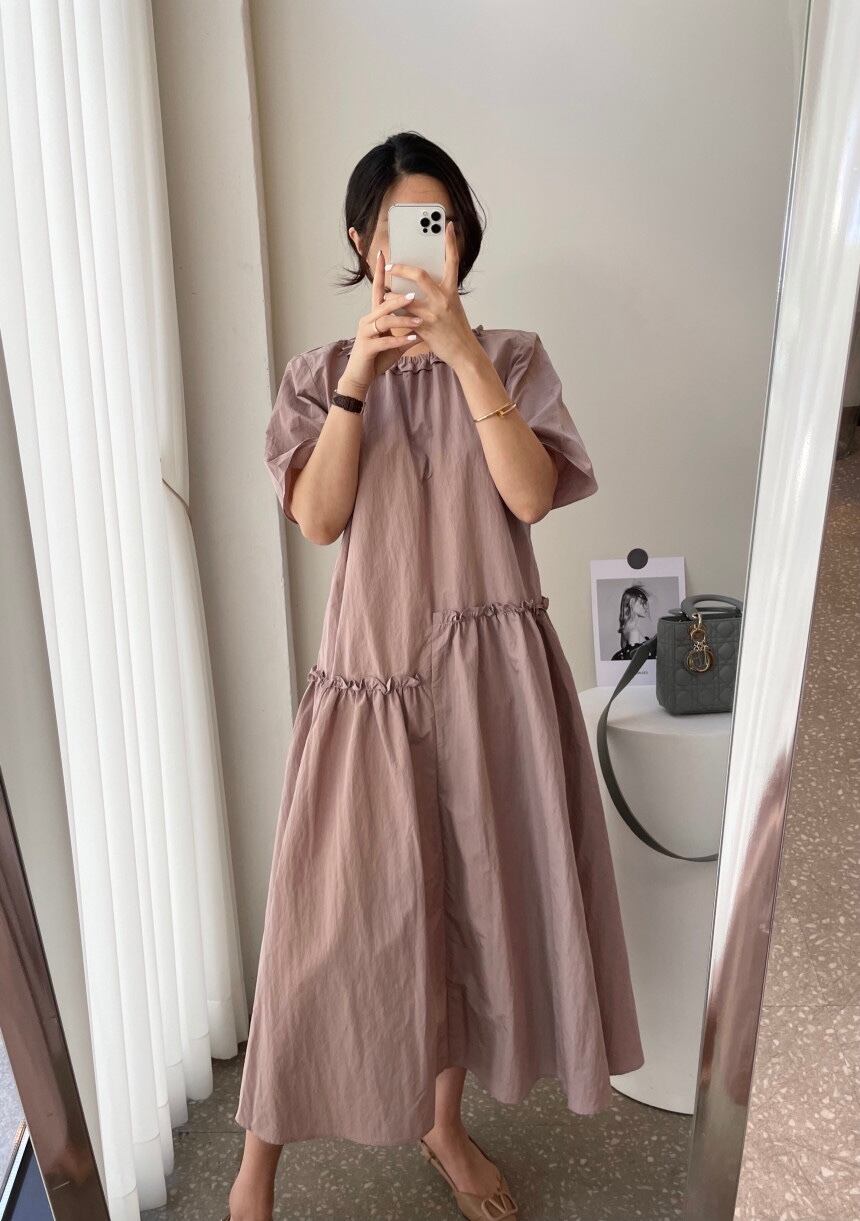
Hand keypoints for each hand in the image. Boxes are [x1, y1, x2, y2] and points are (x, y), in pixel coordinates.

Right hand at [339, 250, 424, 394]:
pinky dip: (400, 340)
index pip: (378, 288)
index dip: (380, 271)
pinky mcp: (367, 347)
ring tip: (419, 320)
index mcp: (374, 314)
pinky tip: (413, 340)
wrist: (361, 376)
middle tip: (414, 293)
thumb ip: (406, 326)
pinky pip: (385, 341)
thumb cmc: (378, 355)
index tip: (383, 253)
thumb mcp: (394, 338)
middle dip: (398, 297)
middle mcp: (368, 319)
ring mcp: (366, 333)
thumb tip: (422, 316)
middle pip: (383, 302)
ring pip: (385, 320)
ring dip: (403, 320)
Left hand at [383, 220, 478, 368]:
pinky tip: (384, 312)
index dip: (451, 242)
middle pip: (420, 275)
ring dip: (390, 294)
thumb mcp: (453, 306)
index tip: (448, 226)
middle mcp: (443, 299)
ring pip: (405, 298)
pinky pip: (403, 318)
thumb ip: (439, 293)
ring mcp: (433, 314)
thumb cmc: (456, 329)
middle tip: (389, 265)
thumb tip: (420, 283)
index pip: (452, 261)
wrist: (464, 353)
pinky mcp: (424, 328)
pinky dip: (393, 314)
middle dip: (401, 268)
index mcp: (452, 291)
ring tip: (381, 291)